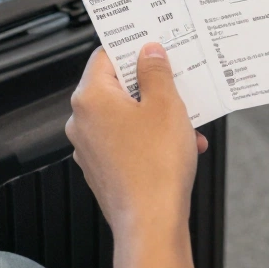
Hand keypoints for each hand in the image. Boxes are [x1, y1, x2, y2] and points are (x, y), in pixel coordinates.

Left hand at [65, 43, 202, 267]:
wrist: (151, 222)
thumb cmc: (155, 167)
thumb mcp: (166, 105)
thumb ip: (156, 71)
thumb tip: (149, 52)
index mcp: (91, 98)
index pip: (105, 55)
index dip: (131, 47)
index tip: (152, 44)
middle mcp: (82, 121)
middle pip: (116, 86)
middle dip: (150, 85)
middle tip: (176, 81)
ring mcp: (90, 147)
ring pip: (125, 116)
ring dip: (156, 114)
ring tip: (185, 122)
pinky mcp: (102, 167)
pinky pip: (127, 140)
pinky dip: (151, 138)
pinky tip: (180, 144)